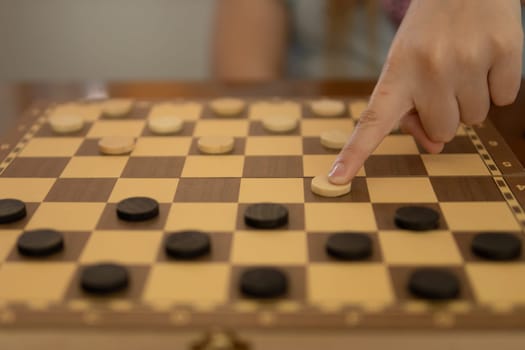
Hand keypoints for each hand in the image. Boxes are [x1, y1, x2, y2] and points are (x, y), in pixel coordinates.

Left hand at [329, 0, 522, 183]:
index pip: (373, 121)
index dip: (355, 153)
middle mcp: (430, 68)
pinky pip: (504, 98)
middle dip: (444, 115)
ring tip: (463, 66)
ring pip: (475, 119)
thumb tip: (435, 146)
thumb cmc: (429, 34)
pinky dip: (496, 85)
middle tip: (443, 82)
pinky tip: (485, 58)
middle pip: (443, 132)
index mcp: (397, 73)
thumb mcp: (407, 66)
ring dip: (470, 100)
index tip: (336, 179)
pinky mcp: (504, 50)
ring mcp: (468, 60)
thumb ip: (414, 110)